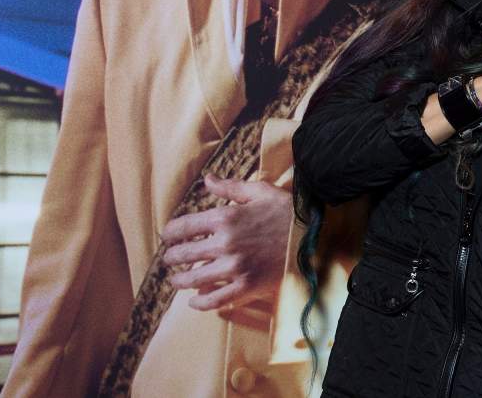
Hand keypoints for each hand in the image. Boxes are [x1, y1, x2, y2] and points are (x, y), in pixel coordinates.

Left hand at [161, 174, 292, 310]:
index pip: (184, 227)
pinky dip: (201, 302)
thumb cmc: (287, 211)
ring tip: (177, 280)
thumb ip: (230, 188)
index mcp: (226, 217)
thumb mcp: (259, 192)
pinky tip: (195, 301)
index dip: (170, 233)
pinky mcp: (247, 286)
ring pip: (195, 278)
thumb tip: (207, 180)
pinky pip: (216, 299)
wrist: (314, 236)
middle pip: (184, 254)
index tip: (167, 237)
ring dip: (180, 280)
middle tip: (170, 259)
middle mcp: (226, 243)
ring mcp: (235, 267)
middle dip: (172, 257)